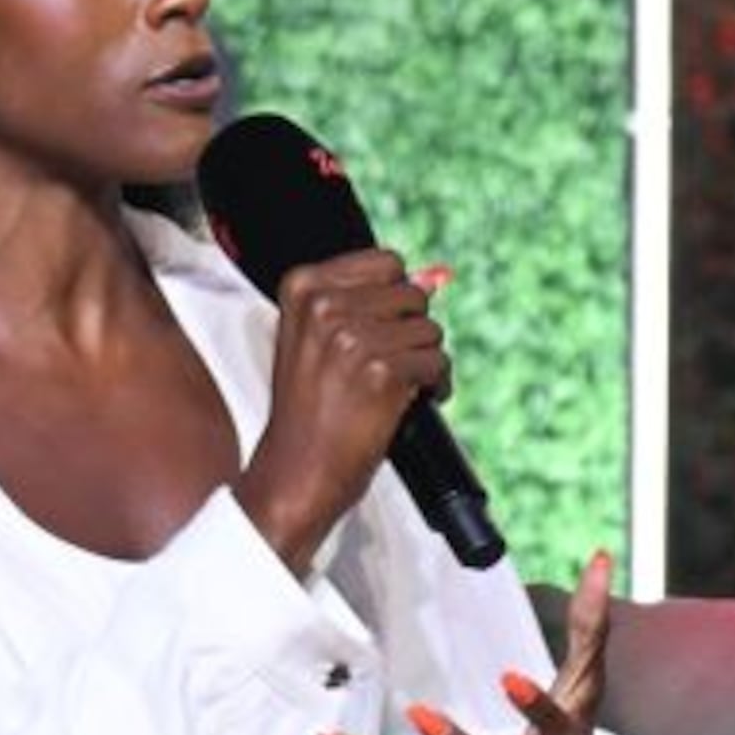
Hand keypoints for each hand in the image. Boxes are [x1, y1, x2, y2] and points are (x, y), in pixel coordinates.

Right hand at [240, 248, 450, 569]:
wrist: (296, 471)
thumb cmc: (309, 408)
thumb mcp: (319, 338)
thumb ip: (370, 300)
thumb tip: (437, 276)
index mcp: (303, 285)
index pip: (387, 263)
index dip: (394, 301)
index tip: (377, 331)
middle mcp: (325, 306)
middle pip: (413, 295)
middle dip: (410, 331)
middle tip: (385, 367)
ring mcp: (353, 338)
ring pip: (431, 330)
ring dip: (423, 361)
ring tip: (393, 388)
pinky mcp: (381, 372)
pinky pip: (438, 364)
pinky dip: (436, 386)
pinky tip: (409, 403)